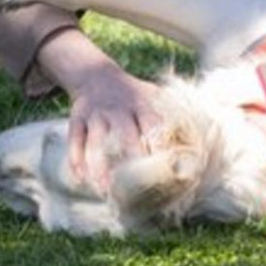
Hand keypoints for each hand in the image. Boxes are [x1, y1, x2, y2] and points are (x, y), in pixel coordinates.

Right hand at [35, 29, 162, 190]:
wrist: (98, 75)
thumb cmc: (132, 93)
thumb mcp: (152, 95)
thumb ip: (167, 115)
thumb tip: (191, 141)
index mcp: (142, 103)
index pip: (152, 125)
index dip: (158, 144)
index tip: (163, 167)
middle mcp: (119, 109)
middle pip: (125, 135)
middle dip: (130, 158)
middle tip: (135, 187)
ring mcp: (97, 115)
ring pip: (96, 142)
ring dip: (99, 167)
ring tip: (105, 190)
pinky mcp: (77, 120)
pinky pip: (75, 141)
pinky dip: (76, 161)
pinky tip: (80, 180)